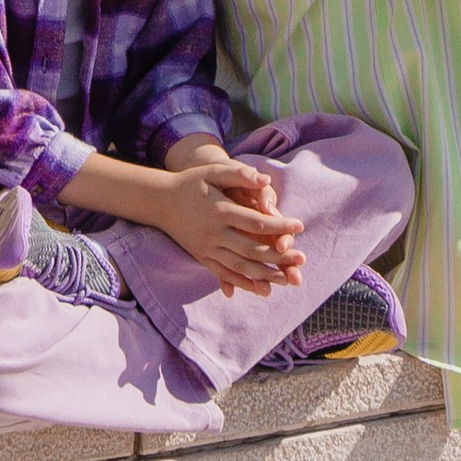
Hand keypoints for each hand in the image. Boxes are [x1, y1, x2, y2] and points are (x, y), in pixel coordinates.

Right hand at [152, 153, 306, 295]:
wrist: (159, 201)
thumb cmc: (190, 183)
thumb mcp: (212, 171)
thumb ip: (239, 174)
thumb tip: (266, 180)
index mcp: (220, 211)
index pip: (257, 223)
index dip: (280, 226)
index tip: (300, 226)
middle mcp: (215, 234)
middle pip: (252, 250)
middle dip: (279, 257)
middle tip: (301, 259)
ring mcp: (207, 249)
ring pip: (241, 267)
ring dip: (265, 275)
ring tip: (286, 279)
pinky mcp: (202, 257)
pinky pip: (225, 274)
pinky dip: (244, 283)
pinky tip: (261, 289)